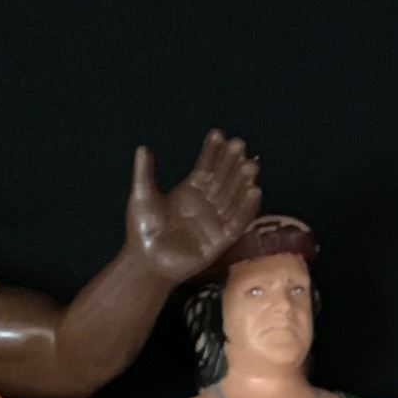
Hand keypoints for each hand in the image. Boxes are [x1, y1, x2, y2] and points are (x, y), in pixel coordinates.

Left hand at [125, 132, 260, 284]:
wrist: (146, 263)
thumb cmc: (142, 232)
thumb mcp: (142, 197)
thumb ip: (145, 173)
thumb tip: (142, 147)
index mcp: (189, 192)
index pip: (206, 167)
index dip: (212, 151)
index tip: (218, 134)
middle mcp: (206, 203)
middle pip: (223, 178)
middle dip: (231, 162)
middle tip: (239, 144)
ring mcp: (214, 221)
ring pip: (233, 197)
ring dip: (242, 181)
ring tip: (249, 165)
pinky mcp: (221, 239)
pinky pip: (238, 221)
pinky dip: (246, 208)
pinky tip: (254, 191)